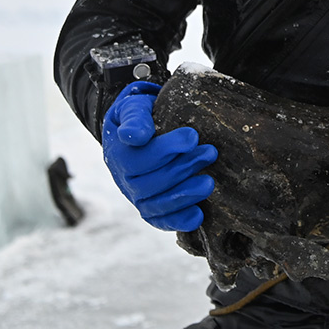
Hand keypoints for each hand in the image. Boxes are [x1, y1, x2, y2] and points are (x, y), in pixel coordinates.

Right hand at [101, 80, 217, 230]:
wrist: (141, 129)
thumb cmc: (141, 116)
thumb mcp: (134, 108)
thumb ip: (135, 118)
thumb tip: (135, 136)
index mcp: (118, 152)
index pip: (138, 157)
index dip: (166, 149)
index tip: (192, 136)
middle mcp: (124, 178)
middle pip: (150, 182)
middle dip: (183, 168)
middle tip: (210, 152)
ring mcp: (136, 195)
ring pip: (155, 204)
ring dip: (185, 195)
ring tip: (209, 182)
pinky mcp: (149, 208)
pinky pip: (159, 220)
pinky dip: (178, 221)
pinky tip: (198, 215)